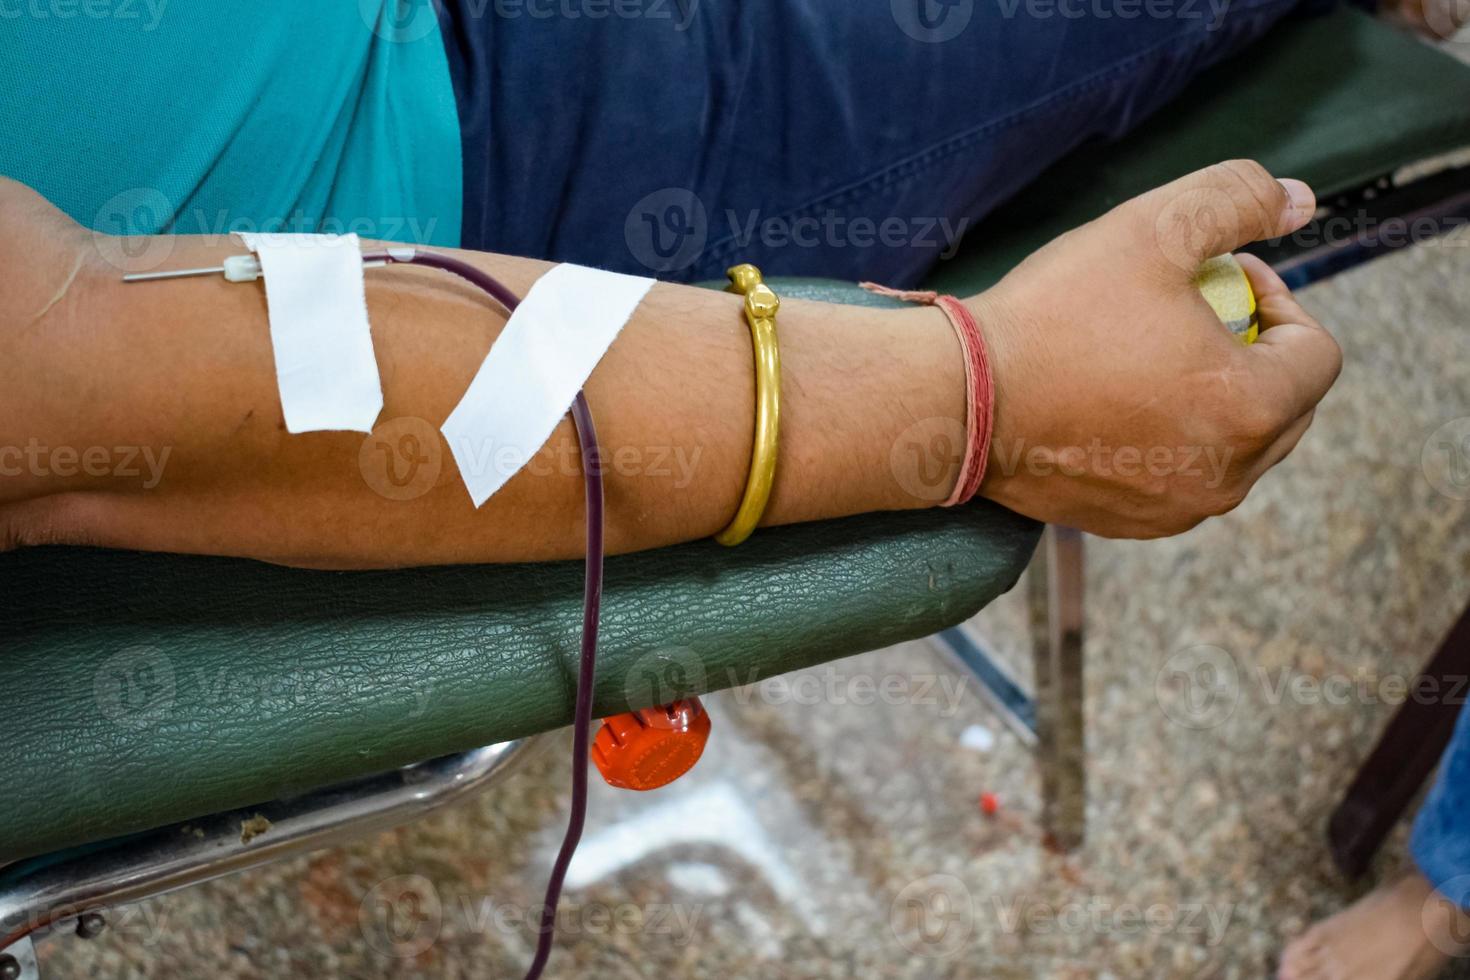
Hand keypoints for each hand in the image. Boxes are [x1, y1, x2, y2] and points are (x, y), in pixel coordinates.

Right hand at [972, 160, 1341, 537]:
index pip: (1318, 353)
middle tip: (1193, 312)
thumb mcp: (1151, 227)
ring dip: (1215, 397)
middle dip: (1255, 353)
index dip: (1281, 299)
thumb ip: (1237, 198)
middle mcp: (1227, 476)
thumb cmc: (1053, 317)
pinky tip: (1116, 399)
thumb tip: (1296, 200)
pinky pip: (1180, 478)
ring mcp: (1177, 509)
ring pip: (1234, 446)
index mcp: (1249, 408)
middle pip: (1286, 407)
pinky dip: (1170, 440)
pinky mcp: (1128, 524)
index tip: (1224, 275)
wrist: (956, 402)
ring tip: (1152, 354)